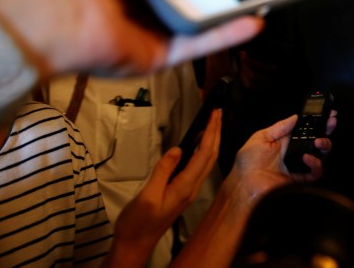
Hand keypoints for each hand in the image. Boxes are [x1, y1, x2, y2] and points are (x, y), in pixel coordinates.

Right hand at [102, 108, 221, 267]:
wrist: (135, 243)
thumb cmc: (138, 221)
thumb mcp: (147, 196)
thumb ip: (163, 172)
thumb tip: (178, 149)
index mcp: (185, 186)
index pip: (204, 154)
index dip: (211, 132)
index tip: (215, 113)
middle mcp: (192, 187)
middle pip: (210, 155)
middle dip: (216, 132)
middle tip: (217, 111)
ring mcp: (189, 189)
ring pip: (207, 161)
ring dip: (212, 140)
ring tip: (212, 122)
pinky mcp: (183, 191)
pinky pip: (199, 166)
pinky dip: (203, 150)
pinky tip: (198, 144)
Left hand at [171, 113, 334, 267]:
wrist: (244, 185)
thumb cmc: (248, 162)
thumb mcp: (261, 137)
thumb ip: (280, 126)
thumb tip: (295, 116)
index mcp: (285, 141)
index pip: (306, 129)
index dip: (316, 121)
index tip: (326, 113)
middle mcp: (294, 152)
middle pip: (317, 140)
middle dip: (326, 130)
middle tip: (330, 123)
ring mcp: (298, 166)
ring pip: (320, 155)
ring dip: (324, 145)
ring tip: (319, 142)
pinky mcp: (300, 179)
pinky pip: (315, 172)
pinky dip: (316, 164)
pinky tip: (307, 158)